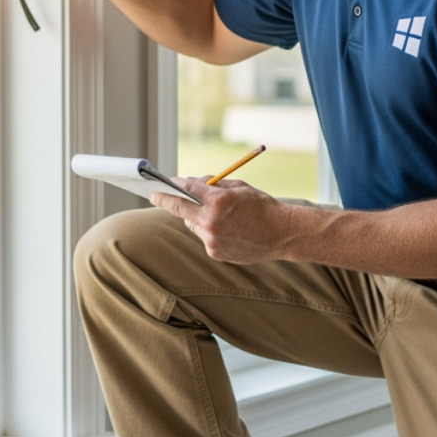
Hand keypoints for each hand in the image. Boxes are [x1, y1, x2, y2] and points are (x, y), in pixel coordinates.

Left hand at [150, 176, 293, 264]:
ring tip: (211, 213)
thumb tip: (194, 184)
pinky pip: (204, 237)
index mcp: (218, 201)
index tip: (163, 183)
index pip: (187, 189)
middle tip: (155, 195)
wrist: (282, 234)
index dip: (174, 185)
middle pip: (180, 209)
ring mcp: (212, 239)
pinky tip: (225, 228)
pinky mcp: (215, 252)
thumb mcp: (240, 187)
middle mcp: (211, 221)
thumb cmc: (262, 206)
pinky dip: (209, 230)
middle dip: (166, 201)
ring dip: (195, 216)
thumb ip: (215, 186)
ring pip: (192, 224)